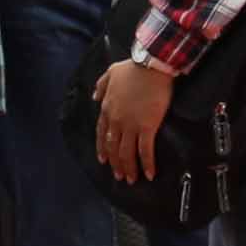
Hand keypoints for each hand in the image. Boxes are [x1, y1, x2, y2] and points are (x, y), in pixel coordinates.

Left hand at [93, 55, 173, 180]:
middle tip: (119, 175)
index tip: (104, 160)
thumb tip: (95, 97)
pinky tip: (149, 174)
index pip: (101, 134)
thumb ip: (101, 85)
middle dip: (116, 163)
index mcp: (107, 108)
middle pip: (113, 147)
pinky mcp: (147, 127)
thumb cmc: (133, 67)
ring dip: (129, 168)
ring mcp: (131, 125)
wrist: (150, 66)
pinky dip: (147, 164)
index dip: (102, 149)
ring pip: (127, 152)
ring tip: (131, 179)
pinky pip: (145, 150)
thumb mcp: (111, 72)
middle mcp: (116, 120)